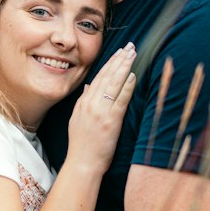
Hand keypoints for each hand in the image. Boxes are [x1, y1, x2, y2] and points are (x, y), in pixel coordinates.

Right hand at [66, 43, 135, 173]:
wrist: (82, 164)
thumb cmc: (81, 145)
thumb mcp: (76, 119)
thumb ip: (83, 102)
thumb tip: (89, 87)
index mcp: (84, 103)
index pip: (99, 77)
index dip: (110, 63)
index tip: (120, 51)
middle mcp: (91, 104)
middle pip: (107, 76)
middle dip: (119, 59)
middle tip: (130, 46)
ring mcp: (100, 112)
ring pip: (113, 84)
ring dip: (124, 67)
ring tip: (133, 54)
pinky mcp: (110, 122)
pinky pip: (120, 100)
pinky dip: (126, 87)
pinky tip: (133, 76)